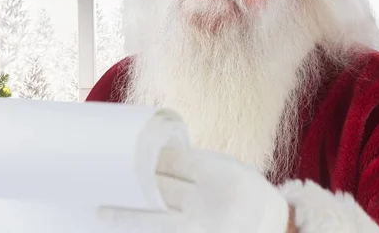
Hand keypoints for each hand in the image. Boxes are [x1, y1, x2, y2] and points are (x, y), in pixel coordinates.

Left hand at [98, 147, 290, 231]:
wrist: (275, 229)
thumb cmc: (248, 195)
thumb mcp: (231, 168)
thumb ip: (198, 164)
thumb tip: (158, 156)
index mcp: (220, 175)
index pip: (175, 162)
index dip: (151, 157)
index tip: (132, 153)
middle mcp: (209, 201)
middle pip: (161, 187)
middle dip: (136, 180)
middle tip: (111, 173)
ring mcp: (201, 227)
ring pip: (155, 219)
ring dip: (127, 214)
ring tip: (103, 210)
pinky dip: (145, 231)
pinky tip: (125, 229)